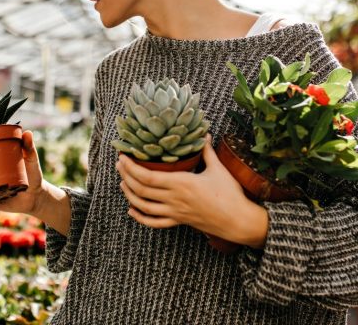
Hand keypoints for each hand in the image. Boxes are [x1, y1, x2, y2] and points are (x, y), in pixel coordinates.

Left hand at [115, 135, 268, 247]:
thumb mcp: (218, 169)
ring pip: (144, 206)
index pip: (148, 176)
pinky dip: (140, 217)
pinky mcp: (179, 221)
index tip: (123, 157)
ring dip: (130, 194)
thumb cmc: (230, 194)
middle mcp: (175, 199)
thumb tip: (204, 134)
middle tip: (119, 165)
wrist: (238, 221)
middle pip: (142, 189)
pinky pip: (155, 222)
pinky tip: (132, 210)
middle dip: (126, 177)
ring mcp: (175, 212)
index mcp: (182, 183)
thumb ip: (207, 151)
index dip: (132, 168)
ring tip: (122, 182)